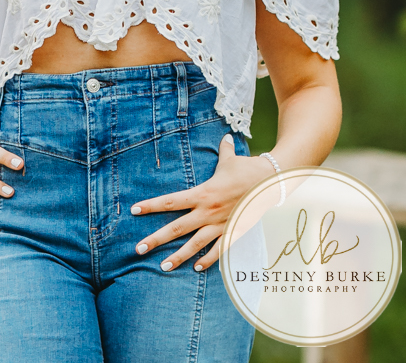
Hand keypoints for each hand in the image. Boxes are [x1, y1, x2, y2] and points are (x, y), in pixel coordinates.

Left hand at [132, 134, 272, 271]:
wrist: (270, 182)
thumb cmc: (247, 169)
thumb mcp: (230, 160)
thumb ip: (223, 150)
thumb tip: (225, 137)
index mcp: (201, 193)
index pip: (170, 201)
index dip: (151, 206)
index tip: (134, 210)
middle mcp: (207, 212)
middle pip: (176, 228)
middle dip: (155, 239)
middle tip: (138, 248)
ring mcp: (219, 225)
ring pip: (194, 245)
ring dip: (178, 256)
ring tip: (162, 266)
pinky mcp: (233, 232)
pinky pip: (218, 250)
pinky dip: (207, 261)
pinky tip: (196, 268)